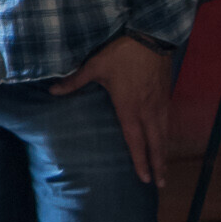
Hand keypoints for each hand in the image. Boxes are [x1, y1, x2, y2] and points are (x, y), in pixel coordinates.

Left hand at [52, 34, 174, 188]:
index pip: (135, 141)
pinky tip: (165, 141)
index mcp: (129, 108)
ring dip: (165, 153)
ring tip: (165, 169)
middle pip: (155, 144)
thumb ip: (74, 81)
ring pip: (164, 135)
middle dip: (158, 165)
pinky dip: (167, 136)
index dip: (140, 160)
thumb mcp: (95, 66)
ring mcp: (160, 104)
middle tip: (160, 184)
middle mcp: (147, 110)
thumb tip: (52, 91)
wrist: (151, 37)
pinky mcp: (166, 96)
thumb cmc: (122, 54)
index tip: (144, 178)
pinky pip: (168, 122)